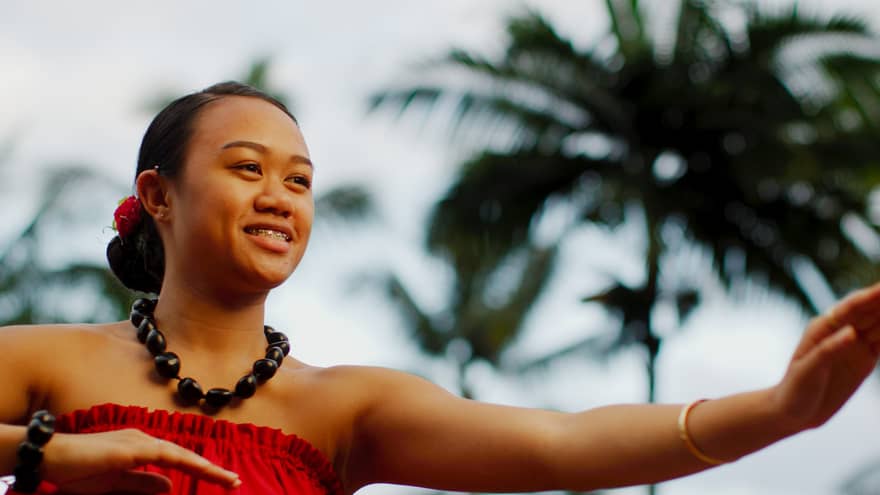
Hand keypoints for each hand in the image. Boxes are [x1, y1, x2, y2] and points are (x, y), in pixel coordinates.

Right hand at [40, 428, 239, 493]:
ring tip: (228, 480)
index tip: (224, 482)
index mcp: (142, 449)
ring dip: (206, 469)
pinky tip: (202, 470)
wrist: (49, 457)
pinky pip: (165, 456)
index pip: (179, 461)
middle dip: (212, 471)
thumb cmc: (77, 471)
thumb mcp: (115, 484)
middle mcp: (145, 441)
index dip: (202, 471)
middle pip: (186, 457)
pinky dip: (185, 463)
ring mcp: (139, 442)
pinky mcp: (131, 448)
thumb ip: (142, 484)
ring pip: (182, 456)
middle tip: (236, 482)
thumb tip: (169, 487)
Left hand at [771, 282, 879, 431]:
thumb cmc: (795, 388)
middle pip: (870, 311)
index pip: (852, 307)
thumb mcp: (808, 370)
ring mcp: (854, 344)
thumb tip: (852, 333)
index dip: (871, 295)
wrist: (794, 412)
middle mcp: (840, 331)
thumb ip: (829, 350)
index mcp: (823, 328)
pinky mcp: (864, 359)